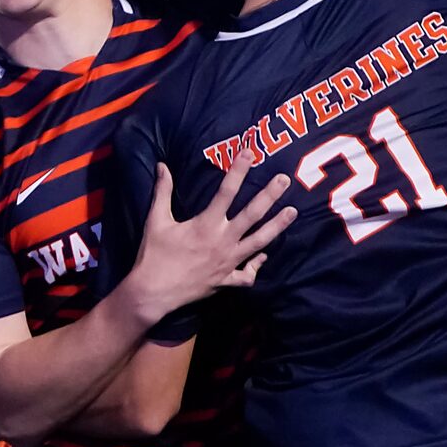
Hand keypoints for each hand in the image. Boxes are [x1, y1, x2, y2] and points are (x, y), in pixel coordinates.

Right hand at [126, 149, 295, 323]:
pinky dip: (257, 265)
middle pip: (252, 214)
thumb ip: (162, 192)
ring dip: (277, 226)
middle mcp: (222, 241)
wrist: (153, 292)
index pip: (226, 192)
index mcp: (205, 224)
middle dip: (270, 195)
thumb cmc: (154, 255)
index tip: (249, 154)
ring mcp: (228, 262)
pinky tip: (263, 256)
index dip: (238, 171)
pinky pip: (247, 274)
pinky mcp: (226, 280)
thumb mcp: (156, 220)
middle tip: (285, 180)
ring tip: (293, 212)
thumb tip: (162, 166)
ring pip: (259, 242)